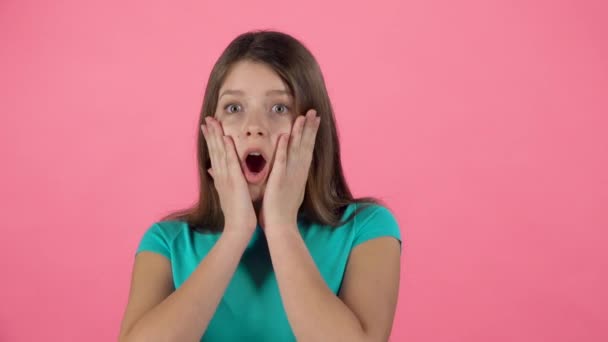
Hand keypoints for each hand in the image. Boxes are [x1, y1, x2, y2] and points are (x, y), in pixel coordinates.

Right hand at [201, 116, 256, 233]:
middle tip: (207, 119)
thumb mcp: (227, 193)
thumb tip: (212, 170)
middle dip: (210, 134)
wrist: (238, 228)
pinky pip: (231, 163)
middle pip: (214, 150)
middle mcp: (221, 175)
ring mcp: (226, 178)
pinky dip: (228, 150)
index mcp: (221, 177)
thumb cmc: (236, 213)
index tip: (207, 127)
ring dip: (216, 137)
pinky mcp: (235, 182)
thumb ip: (220, 179)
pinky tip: (226, 138)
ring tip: (212, 122)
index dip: (211, 140)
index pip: (215, 154)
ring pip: (220, 153)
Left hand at [261, 109, 320, 228]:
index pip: (306, 150)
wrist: (281, 227)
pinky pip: (282, 161)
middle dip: (310, 128)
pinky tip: (285, 135)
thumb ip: (289, 179)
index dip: (310, 134)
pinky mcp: (279, 181)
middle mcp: (298, 173)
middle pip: (306, 146)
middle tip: (314, 112)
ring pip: (296, 150)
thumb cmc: (282, 212)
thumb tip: (291, 172)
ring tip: (303, 117)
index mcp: (299, 175)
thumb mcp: (289, 191)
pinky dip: (283, 148)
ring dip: (300, 133)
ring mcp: (290, 176)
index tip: (314, 120)